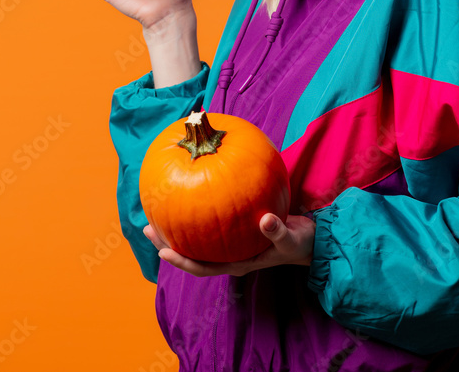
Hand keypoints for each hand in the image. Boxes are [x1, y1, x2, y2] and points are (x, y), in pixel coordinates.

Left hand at [143, 213, 315, 277]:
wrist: (312, 240)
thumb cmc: (300, 243)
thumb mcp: (291, 239)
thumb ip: (277, 231)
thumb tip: (264, 219)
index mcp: (238, 262)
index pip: (204, 267)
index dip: (183, 261)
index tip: (163, 251)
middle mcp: (230, 254)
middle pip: (193, 252)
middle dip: (168, 243)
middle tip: (147, 227)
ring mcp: (232, 242)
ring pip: (198, 237)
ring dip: (177, 227)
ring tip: (158, 211)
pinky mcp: (237, 228)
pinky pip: (213, 221)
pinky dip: (199, 211)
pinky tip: (192, 191)